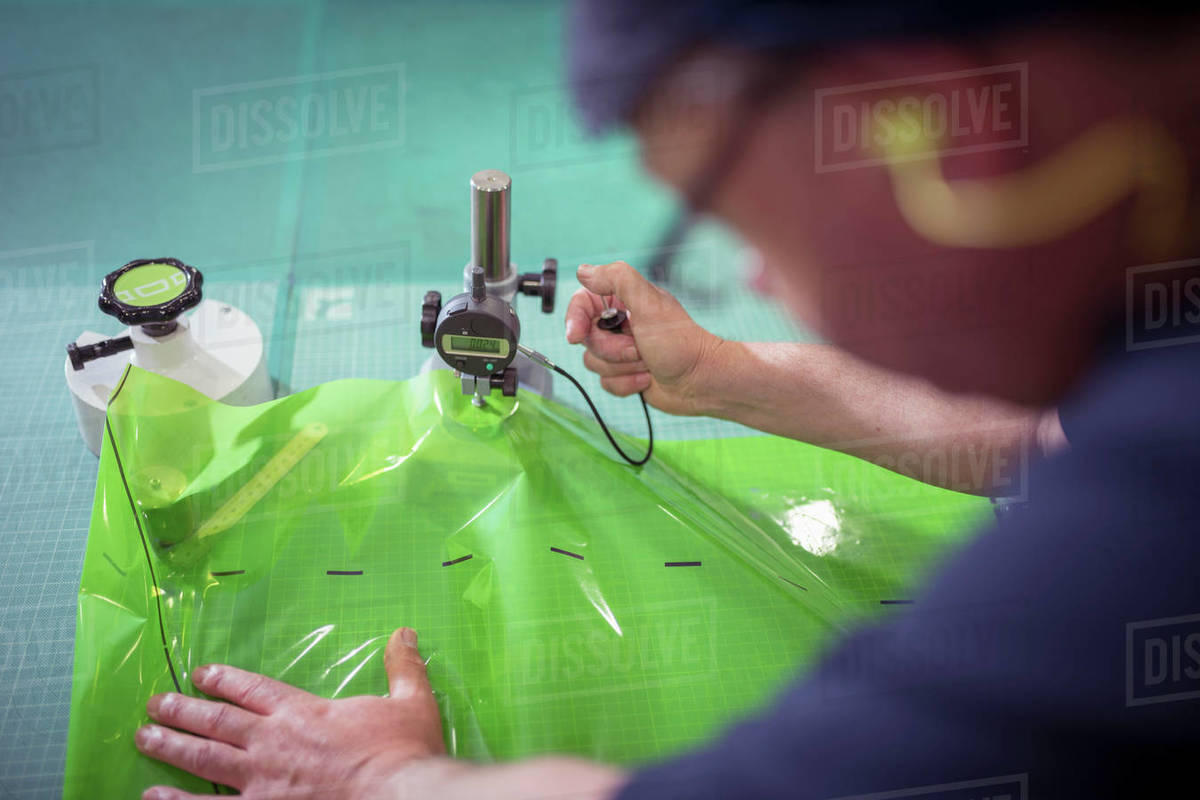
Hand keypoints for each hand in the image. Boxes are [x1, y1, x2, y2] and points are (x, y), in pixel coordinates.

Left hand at [136, 627, 443, 799]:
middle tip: (154, 703)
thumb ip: (402, 667)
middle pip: (217, 720)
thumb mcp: (411, 701)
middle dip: (182, 710)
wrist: (399, 796)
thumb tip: (404, 634)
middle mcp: (273, 742)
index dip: (224, 679)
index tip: (201, 673)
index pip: (254, 688)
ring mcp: (261, 781)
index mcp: (304, 712)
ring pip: (204, 759)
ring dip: (171, 747)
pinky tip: (152, 799)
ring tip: (144, 738)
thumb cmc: (403, 753)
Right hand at [564, 261, 723, 415]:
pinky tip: (647, 379)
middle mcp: (619, 323)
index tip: (576, 336)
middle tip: (638, 348)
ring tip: (647, 363)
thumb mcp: (649, 304)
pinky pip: (605, 383)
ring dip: (621, 368)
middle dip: (612, 350)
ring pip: (593, 363)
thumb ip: (617, 279)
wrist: (701, 382)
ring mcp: (621, 350)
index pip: (582, 304)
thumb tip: (584, 271)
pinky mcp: (624, 373)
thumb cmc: (680, 343)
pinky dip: (626, 384)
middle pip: (586, 339)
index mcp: (623, 300)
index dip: (575, 320)